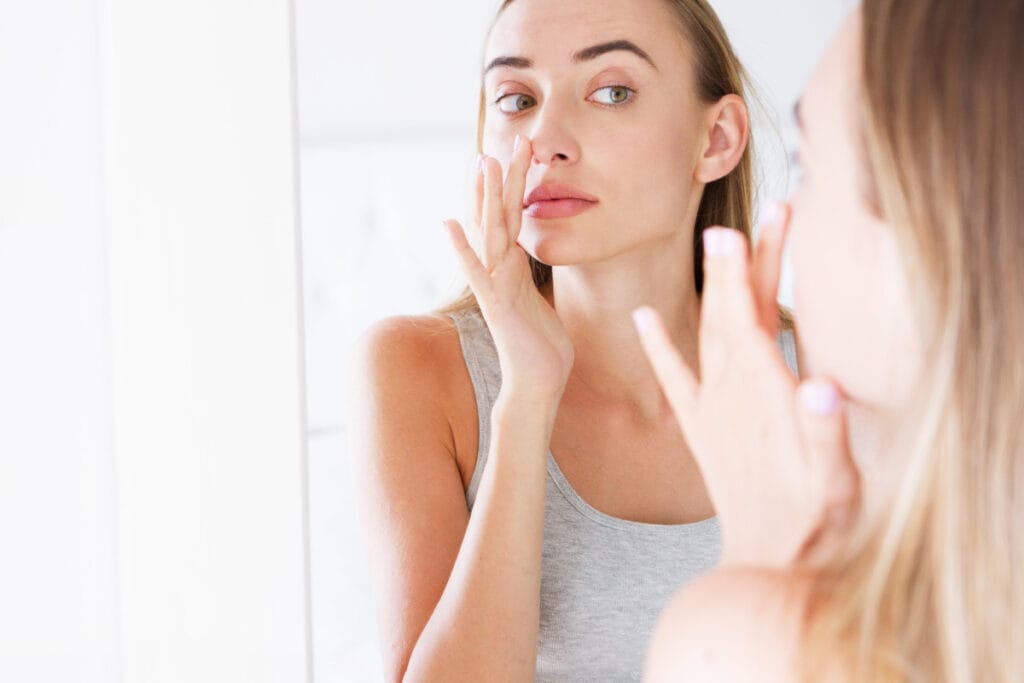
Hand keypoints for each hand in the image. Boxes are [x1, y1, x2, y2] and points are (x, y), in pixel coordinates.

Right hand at [443, 136, 574, 403]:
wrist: (538, 384)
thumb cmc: (543, 349)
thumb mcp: (541, 302)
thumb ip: (531, 279)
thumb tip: (530, 260)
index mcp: (514, 268)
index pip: (513, 218)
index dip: (515, 186)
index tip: (518, 153)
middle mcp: (500, 272)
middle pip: (501, 215)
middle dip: (505, 178)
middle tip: (509, 139)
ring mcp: (495, 286)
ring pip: (489, 233)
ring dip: (486, 198)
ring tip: (483, 163)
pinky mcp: (495, 304)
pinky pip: (477, 272)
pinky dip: (463, 249)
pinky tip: (449, 224)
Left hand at [632, 205, 859, 567]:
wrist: (771, 564)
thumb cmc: (814, 522)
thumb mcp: (835, 481)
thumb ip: (826, 434)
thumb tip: (821, 390)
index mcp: (762, 400)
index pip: (747, 323)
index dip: (740, 276)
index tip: (732, 231)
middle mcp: (730, 397)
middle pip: (728, 317)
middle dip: (734, 266)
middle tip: (740, 218)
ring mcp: (713, 410)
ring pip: (708, 335)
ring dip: (712, 289)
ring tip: (718, 245)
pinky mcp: (702, 429)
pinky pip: (675, 380)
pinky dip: (659, 347)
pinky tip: (644, 317)